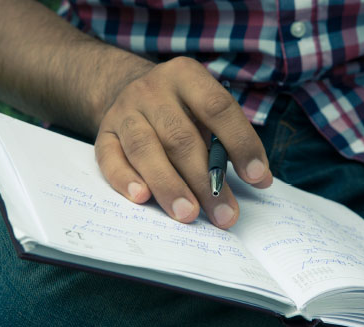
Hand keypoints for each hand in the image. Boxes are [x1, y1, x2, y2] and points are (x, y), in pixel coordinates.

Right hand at [94, 56, 272, 228]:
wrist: (129, 90)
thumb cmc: (179, 109)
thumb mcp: (204, 110)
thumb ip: (228, 139)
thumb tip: (259, 178)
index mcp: (186, 76)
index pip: (218, 108)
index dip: (240, 142)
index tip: (257, 176)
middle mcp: (152, 90)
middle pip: (180, 138)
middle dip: (205, 180)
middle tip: (224, 214)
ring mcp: (124, 111)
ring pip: (145, 149)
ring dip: (168, 185)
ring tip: (188, 214)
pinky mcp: (103, 134)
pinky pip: (110, 158)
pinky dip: (125, 178)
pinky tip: (142, 198)